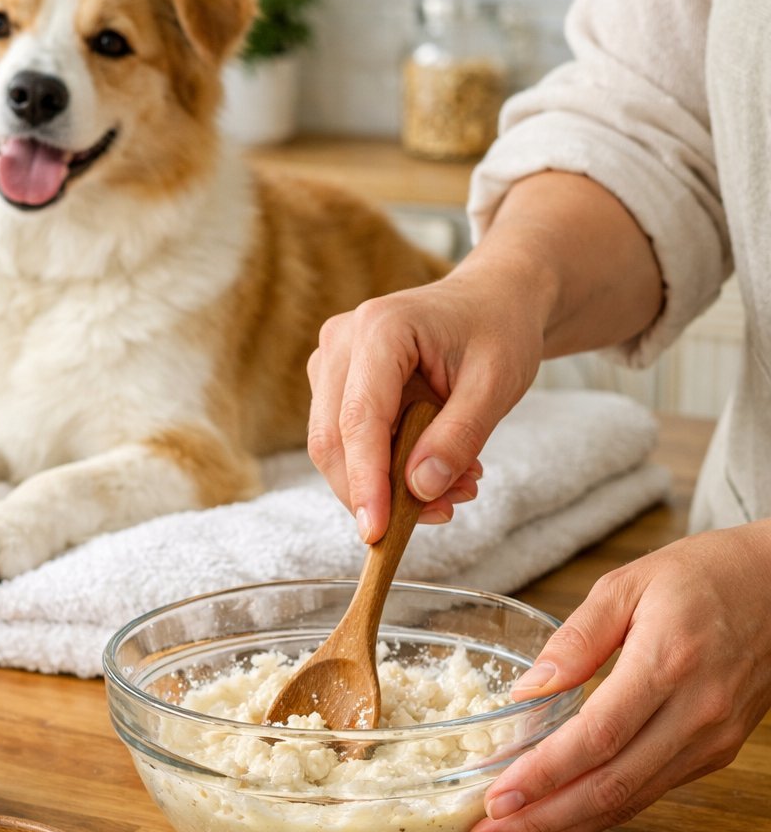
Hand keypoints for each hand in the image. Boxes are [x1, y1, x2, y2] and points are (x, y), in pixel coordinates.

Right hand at [306, 262, 546, 542]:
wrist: (494, 299)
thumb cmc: (498, 330)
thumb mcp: (497, 383)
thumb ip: (459, 436)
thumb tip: (420, 491)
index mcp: (381, 327)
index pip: (360, 419)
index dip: (365, 482)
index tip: (378, 533)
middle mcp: (341, 340)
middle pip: (333, 439)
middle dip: (377, 492)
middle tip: (442, 514)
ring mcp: (332, 360)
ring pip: (334, 447)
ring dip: (385, 484)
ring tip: (456, 487)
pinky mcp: (336, 382)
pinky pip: (347, 441)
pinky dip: (385, 469)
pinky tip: (435, 469)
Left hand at [466, 524, 770, 831]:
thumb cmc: (704, 575)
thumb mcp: (628, 583)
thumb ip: (575, 638)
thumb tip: (525, 692)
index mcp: (667, 663)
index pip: (598, 738)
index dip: (544, 776)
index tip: (497, 800)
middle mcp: (695, 713)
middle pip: (611, 787)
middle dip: (542, 824)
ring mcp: (709, 740)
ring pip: (630, 802)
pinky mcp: (714, 753)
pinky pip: (648, 793)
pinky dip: (599, 816)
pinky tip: (557, 825)